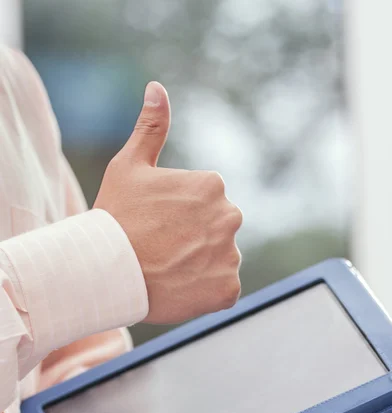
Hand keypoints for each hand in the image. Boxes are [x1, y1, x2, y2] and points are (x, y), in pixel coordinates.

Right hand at [94, 81, 241, 323]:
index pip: (205, 203)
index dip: (179, 217)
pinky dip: (206, 291)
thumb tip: (157, 88)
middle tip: (163, 250)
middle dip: (195, 239)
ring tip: (169, 271)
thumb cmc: (114, 218)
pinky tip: (180, 288)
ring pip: (220, 259)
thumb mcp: (128, 167)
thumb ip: (151, 128)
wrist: (105, 272)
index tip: (157, 226)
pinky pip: (223, 289)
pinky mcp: (228, 290)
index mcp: (212, 185)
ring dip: (201, 266)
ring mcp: (231, 255)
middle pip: (216, 230)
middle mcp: (230, 216)